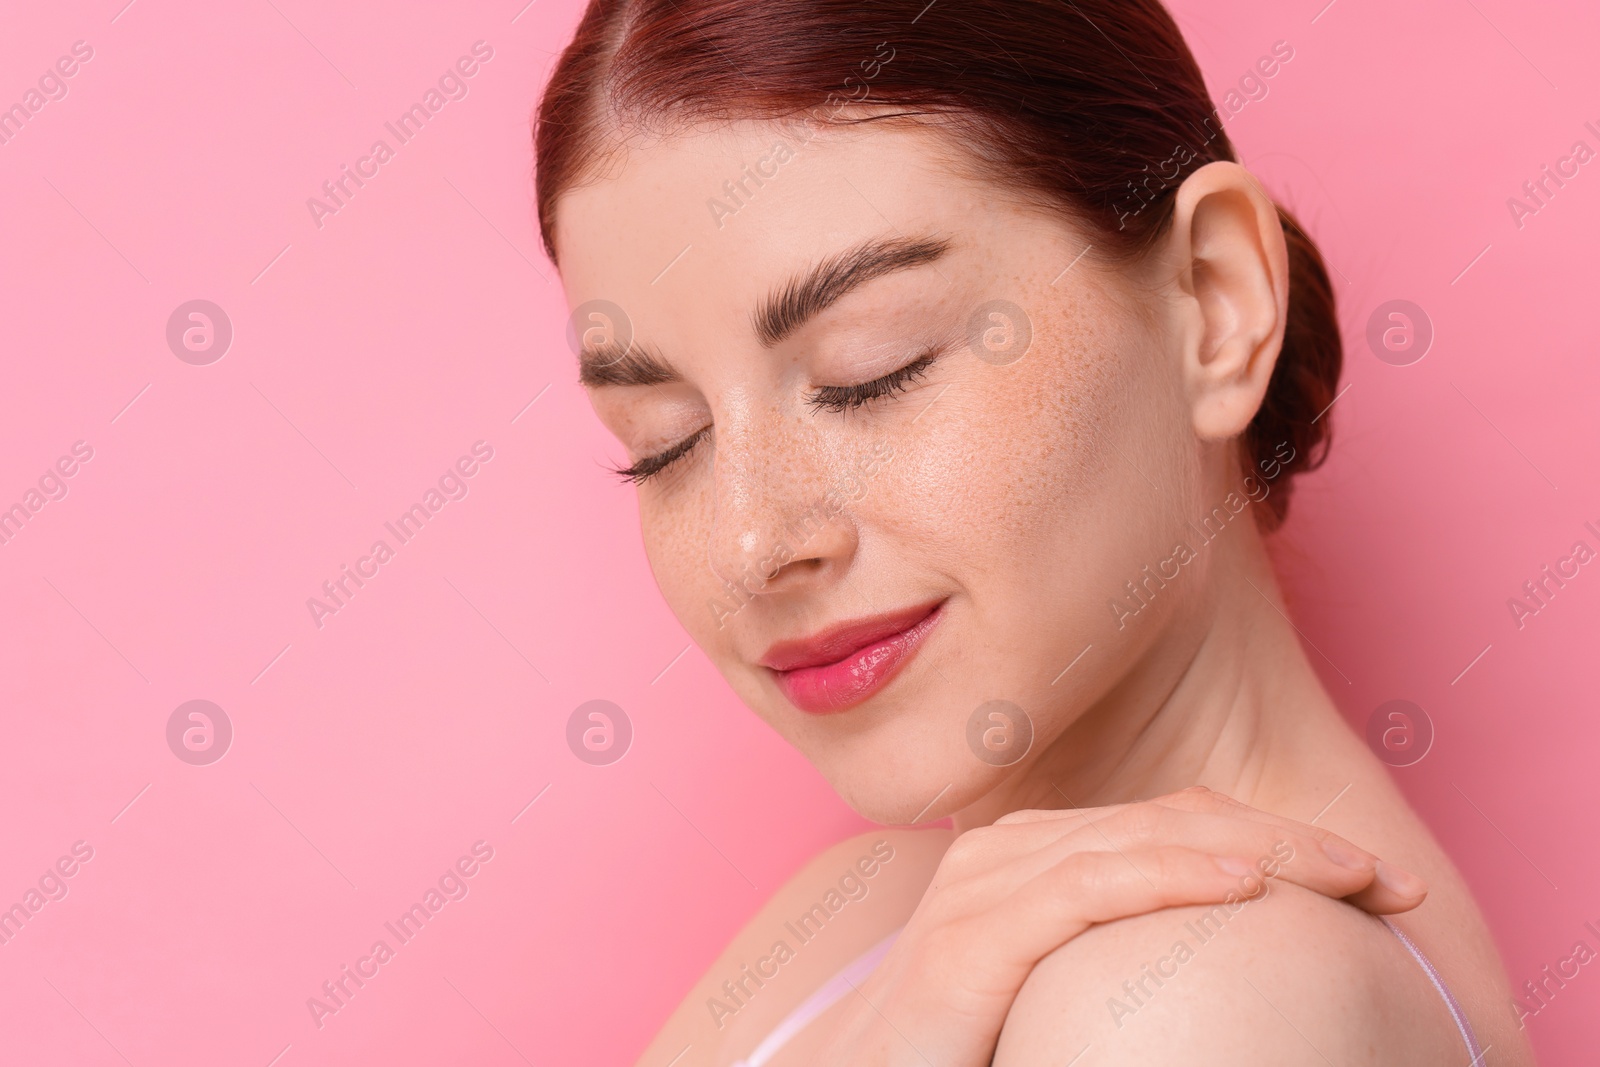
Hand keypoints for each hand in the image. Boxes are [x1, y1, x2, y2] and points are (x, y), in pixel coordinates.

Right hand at [814, 786, 1425, 1066]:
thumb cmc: (965, 1051)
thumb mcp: (1063, 991)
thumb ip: (1123, 956)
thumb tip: (1229, 956)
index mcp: (1033, 858)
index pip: (1175, 823)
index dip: (1279, 838)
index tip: (1374, 883)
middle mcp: (1007, 852)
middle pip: (1173, 820)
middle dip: (1293, 841)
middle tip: (1390, 880)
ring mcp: (983, 886)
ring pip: (1143, 840)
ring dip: (1262, 849)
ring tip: (1352, 873)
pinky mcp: (969, 940)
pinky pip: (1088, 889)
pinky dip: (1171, 876)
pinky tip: (1245, 883)